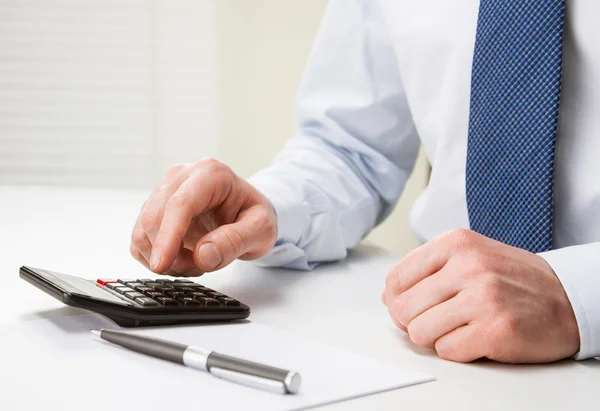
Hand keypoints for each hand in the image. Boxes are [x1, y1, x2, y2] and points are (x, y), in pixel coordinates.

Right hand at [130, 159, 276, 275]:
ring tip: (195, 263)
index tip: (161, 264)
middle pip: (155, 217)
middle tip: (198, 269)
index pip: (180, 204)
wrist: (246, 214)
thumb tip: (202, 255)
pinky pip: (140, 238)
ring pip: (143, 229)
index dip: (167, 236)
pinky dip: (155, 257)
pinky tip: (181, 259)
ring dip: (164, 258)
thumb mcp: (261, 230)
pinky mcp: (153, 208)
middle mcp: (182, 176)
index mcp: (211, 174)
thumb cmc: (254, 218)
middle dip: (170, 254)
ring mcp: (164, 191)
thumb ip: (235, 242)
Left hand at [382, 229, 579, 362]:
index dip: (397, 300)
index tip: (414, 306)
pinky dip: (456, 350)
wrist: (567, 299)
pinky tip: (475, 338)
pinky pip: (446, 351)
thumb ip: (426, 271)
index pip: (396, 278)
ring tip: (458, 328)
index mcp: (456, 243)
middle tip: (437, 321)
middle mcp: (468, 266)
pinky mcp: (496, 330)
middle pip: (402, 308)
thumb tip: (388, 296)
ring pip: (419, 332)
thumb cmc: (512, 279)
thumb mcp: (469, 257)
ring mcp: (483, 298)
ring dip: (434, 338)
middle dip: (413, 322)